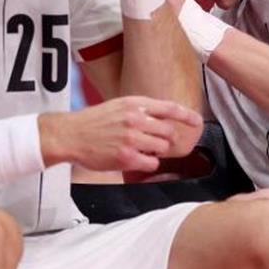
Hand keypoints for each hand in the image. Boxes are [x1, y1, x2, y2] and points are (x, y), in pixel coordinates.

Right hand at [38, 96, 202, 172]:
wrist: (70, 134)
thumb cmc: (93, 122)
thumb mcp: (118, 106)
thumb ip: (140, 110)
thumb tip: (163, 118)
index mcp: (134, 104)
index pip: (170, 108)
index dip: (187, 116)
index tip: (197, 122)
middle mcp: (135, 119)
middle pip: (169, 131)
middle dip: (167, 139)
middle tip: (156, 142)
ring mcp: (131, 139)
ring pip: (162, 148)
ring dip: (156, 151)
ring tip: (142, 150)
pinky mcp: (126, 157)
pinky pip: (151, 163)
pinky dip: (148, 164)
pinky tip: (136, 159)